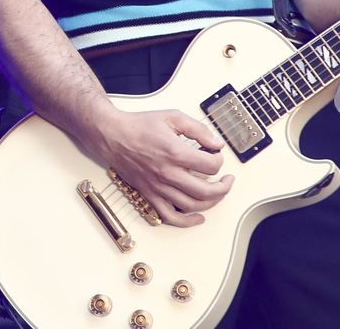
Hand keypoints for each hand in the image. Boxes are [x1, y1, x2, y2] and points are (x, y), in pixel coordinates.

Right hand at [87, 108, 234, 227]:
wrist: (112, 135)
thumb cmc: (139, 126)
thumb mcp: (172, 117)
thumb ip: (198, 129)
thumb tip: (216, 144)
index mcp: (174, 152)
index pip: (210, 166)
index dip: (219, 161)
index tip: (216, 155)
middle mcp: (167, 173)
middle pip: (206, 191)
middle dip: (223, 187)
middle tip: (227, 180)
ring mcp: (158, 187)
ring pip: (192, 206)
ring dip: (211, 203)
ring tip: (217, 194)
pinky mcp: (149, 194)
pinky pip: (170, 217)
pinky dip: (187, 222)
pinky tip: (198, 217)